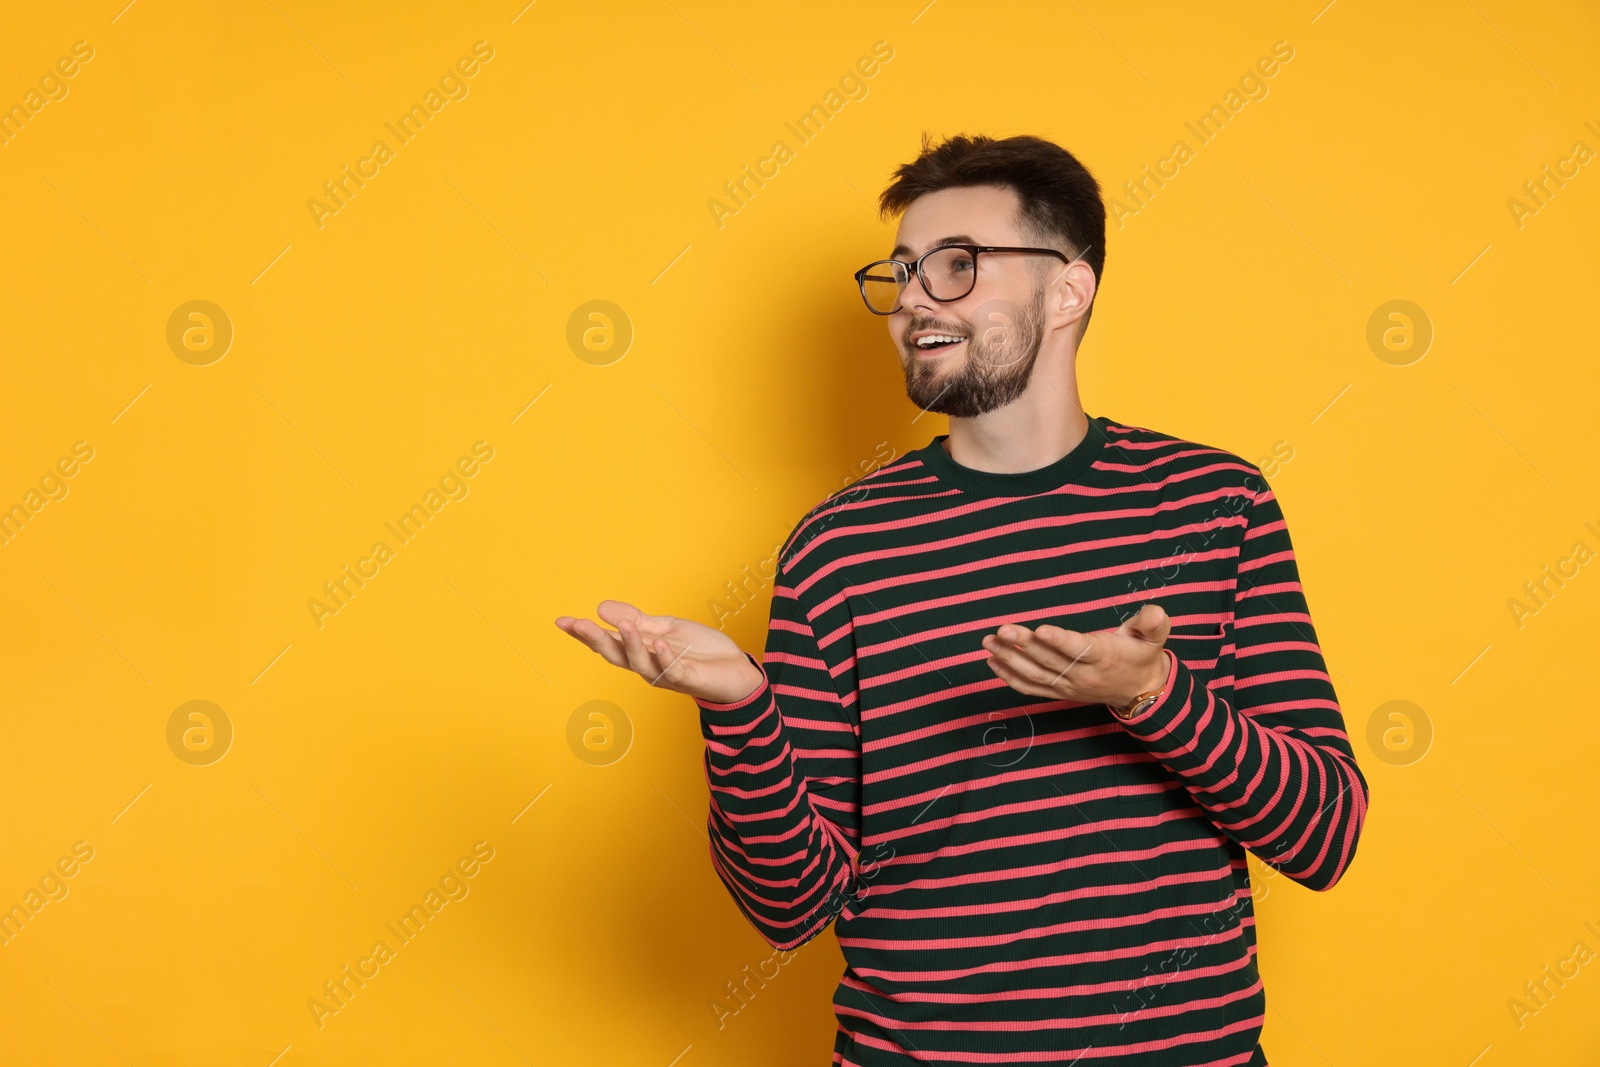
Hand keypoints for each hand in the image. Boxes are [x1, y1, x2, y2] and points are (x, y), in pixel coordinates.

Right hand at [554, 600, 764, 704]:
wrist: (735, 670)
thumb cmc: (699, 652)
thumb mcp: (665, 628)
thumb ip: (637, 620)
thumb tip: (601, 607)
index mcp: (640, 652)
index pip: (607, 642)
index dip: (585, 633)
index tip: (563, 621)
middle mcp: (648, 666)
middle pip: (615, 655)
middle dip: (596, 640)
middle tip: (578, 625)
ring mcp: (667, 674)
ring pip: (641, 663)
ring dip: (631, 644)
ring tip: (623, 625)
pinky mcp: (689, 679)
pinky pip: (673, 670)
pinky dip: (665, 658)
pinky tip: (659, 644)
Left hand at [981, 603, 1173, 708]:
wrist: (1141, 690)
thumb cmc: (1142, 655)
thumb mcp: (1155, 636)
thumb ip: (1154, 622)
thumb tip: (1155, 612)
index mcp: (1104, 656)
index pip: (1079, 649)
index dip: (1060, 640)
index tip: (1041, 630)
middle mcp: (1083, 674)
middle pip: (1049, 660)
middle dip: (1023, 644)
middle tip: (1001, 630)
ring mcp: (1068, 686)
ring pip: (1035, 674)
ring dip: (1008, 659)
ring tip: (988, 643)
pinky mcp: (1060, 692)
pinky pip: (1031, 688)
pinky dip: (1009, 677)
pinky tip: (992, 662)